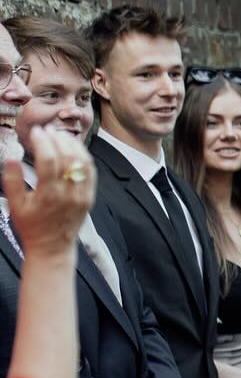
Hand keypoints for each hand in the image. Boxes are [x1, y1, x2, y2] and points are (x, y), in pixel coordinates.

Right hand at [5, 125, 93, 255]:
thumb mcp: (15, 205)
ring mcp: (82, 196)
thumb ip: (11, 181)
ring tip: (59, 134)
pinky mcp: (89, 197)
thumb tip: (11, 158)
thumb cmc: (32, 227)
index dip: (42, 142)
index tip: (36, 132)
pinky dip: (84, 156)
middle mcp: (68, 195)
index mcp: (48, 196)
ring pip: (82, 162)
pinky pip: (91, 172)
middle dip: (57, 139)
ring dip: (71, 144)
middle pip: (67, 158)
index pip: (48, 161)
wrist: (52, 247)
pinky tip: (73, 147)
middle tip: (47, 129)